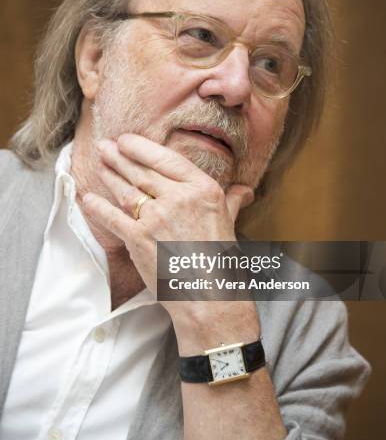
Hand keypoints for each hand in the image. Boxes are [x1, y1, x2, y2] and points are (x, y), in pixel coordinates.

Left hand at [82, 134, 259, 349]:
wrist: (211, 298)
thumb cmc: (223, 262)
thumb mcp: (230, 224)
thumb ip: (232, 201)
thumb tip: (244, 190)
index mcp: (203, 190)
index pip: (167, 160)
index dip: (143, 148)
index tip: (128, 140)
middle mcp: (179, 198)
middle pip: (142, 172)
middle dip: (120, 156)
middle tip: (105, 146)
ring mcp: (156, 218)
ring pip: (126, 190)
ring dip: (109, 175)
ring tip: (100, 162)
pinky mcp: (138, 239)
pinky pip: (112, 217)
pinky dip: (97, 207)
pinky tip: (87, 198)